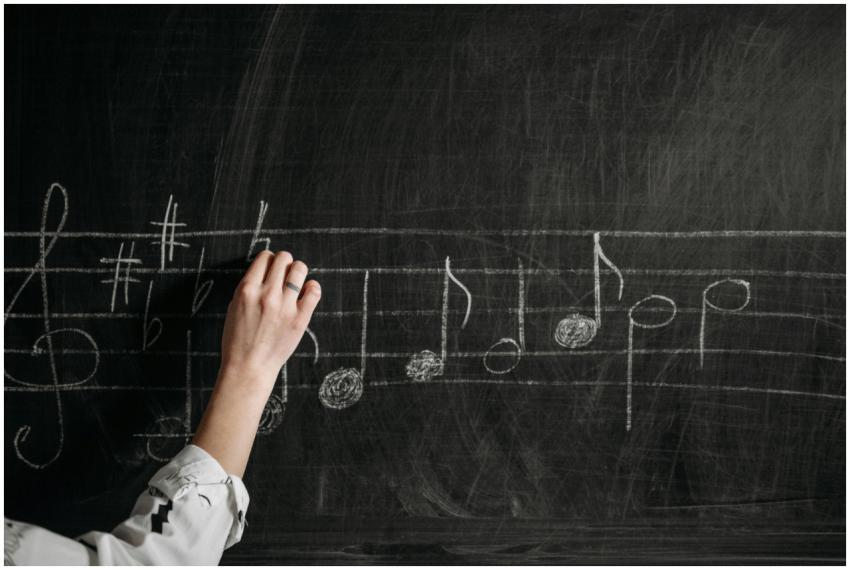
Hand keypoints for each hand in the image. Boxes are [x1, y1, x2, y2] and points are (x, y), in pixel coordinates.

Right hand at [193, 250, 319, 476]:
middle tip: (283, 272)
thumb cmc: (238, 340)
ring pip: (299, 269)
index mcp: (247, 290)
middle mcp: (267, 294)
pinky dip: (312, 287)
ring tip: (296, 280)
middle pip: (283, 259)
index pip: (264, 258)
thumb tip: (265, 272)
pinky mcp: (300, 318)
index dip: (268, 259)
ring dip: (298, 270)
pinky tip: (307, 291)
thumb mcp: (234, 308)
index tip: (270, 266)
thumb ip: (249, 288)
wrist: (248, 368)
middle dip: (284, 262)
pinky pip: (314, 291)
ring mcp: (285, 306)